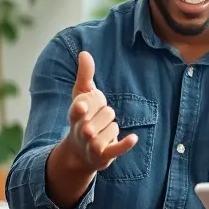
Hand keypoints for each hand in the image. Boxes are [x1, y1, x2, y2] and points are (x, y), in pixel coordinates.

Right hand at [64, 51, 137, 170]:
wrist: (80, 154)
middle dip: (107, 115)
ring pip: (113, 128)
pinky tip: (133, 138)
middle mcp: (81, 131)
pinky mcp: (104, 155)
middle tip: (98, 121)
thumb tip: (84, 53)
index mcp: (75, 115)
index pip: (78, 109)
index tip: (82, 107)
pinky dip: (124, 144)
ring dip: (113, 129)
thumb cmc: (82, 118)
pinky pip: (116, 148)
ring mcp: (92, 145)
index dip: (80, 109)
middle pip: (106, 114)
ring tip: (103, 133)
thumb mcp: (81, 97)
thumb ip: (84, 76)